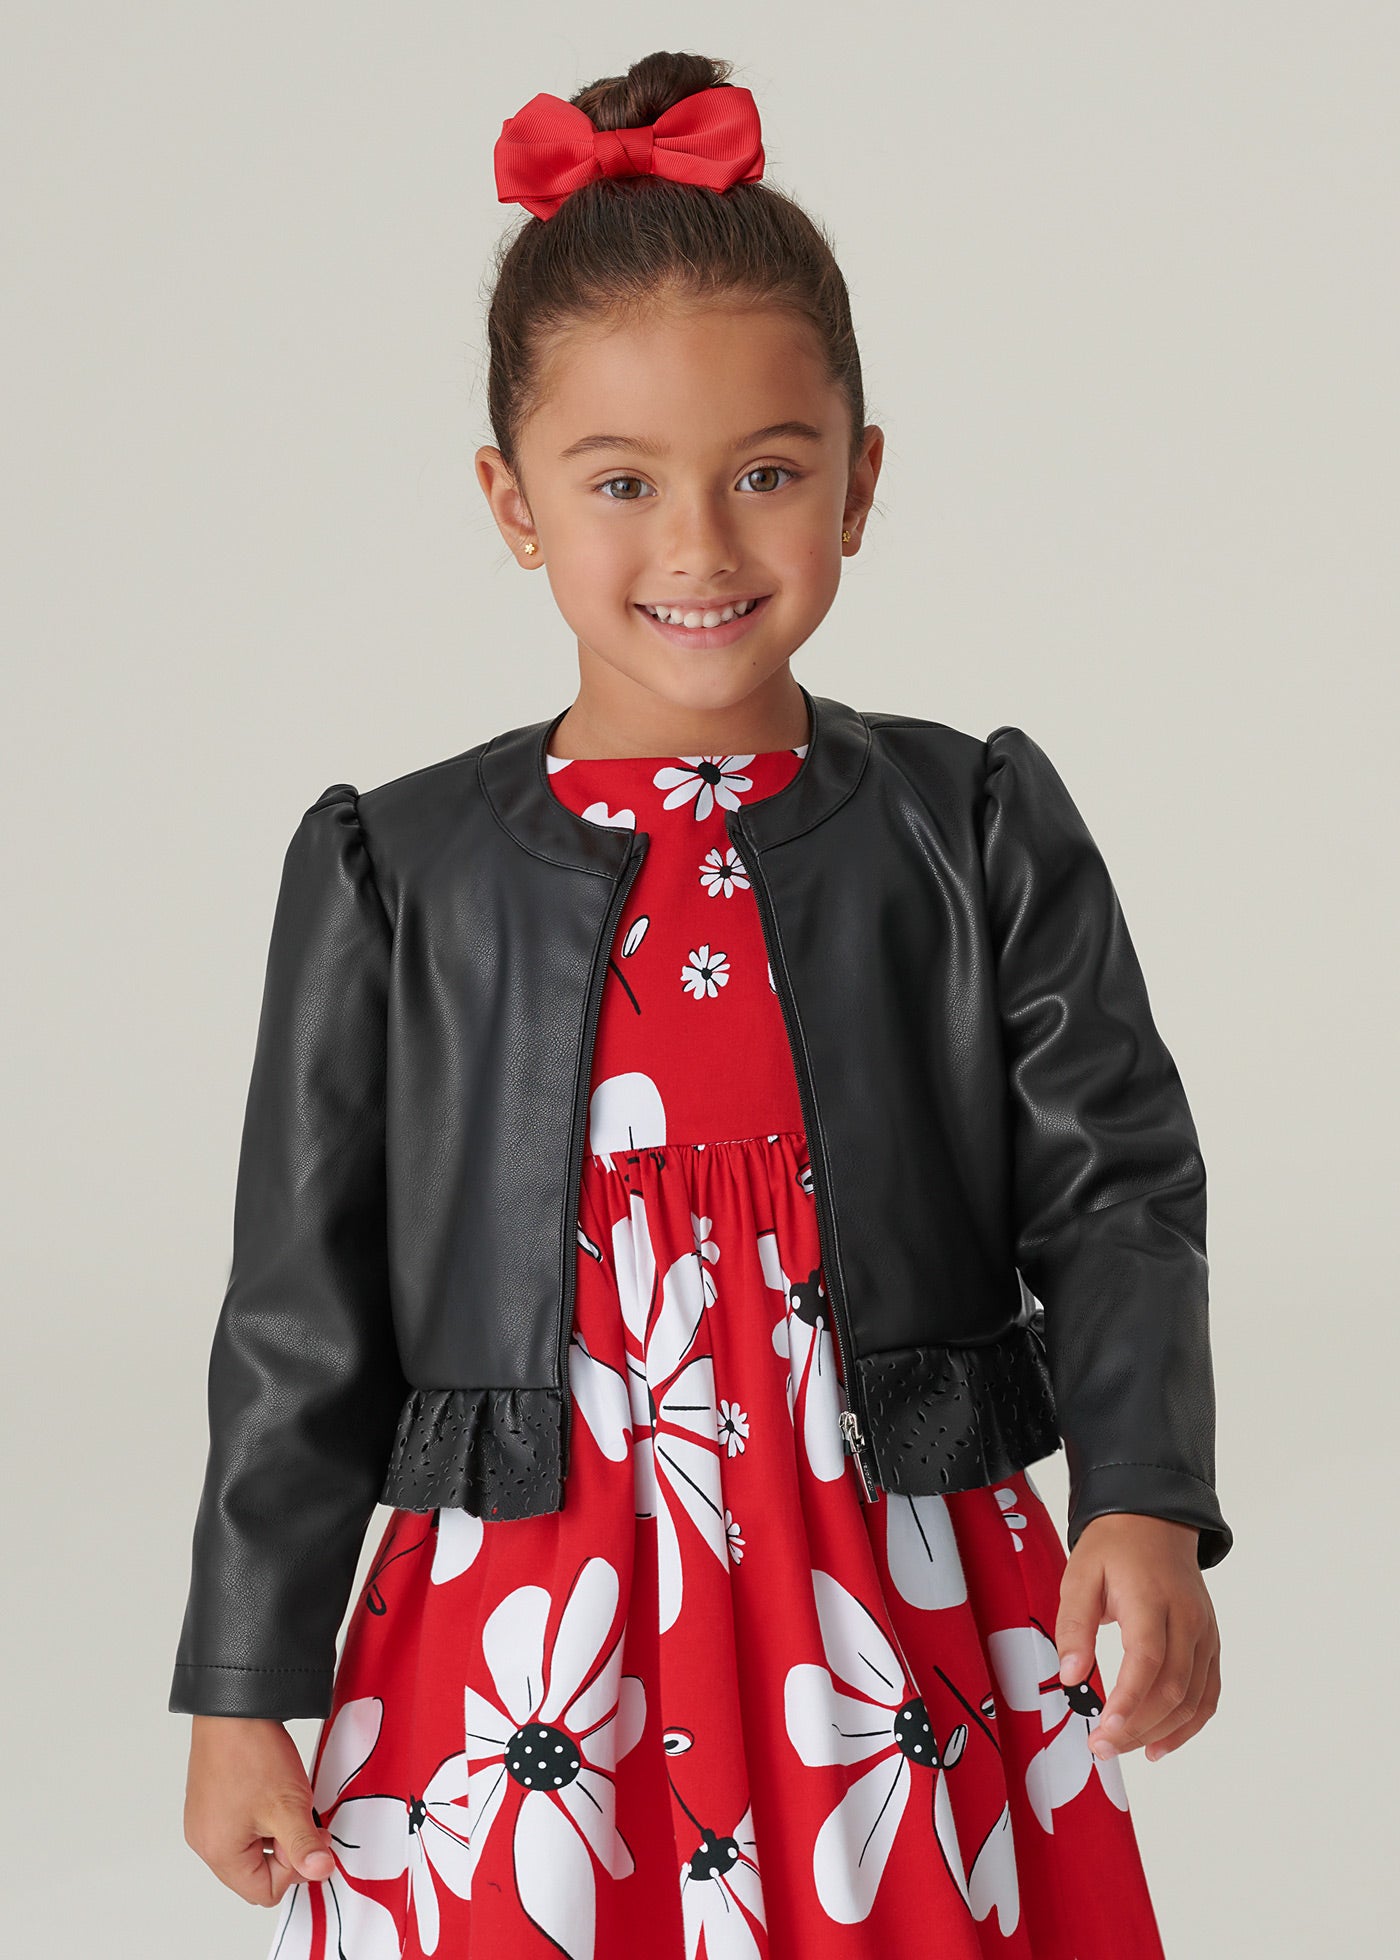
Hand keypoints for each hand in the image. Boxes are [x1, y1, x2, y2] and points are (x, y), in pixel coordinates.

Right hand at [182, 1713, 334, 1905]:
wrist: (233, 1707)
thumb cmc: (251, 1752)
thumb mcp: (289, 1805)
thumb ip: (305, 1846)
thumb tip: (320, 1872)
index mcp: (219, 1853)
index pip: (264, 1892)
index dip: (294, 1868)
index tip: (306, 1834)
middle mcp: (204, 1841)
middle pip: (255, 1872)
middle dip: (283, 1847)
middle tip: (296, 1812)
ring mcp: (203, 1820)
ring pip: (249, 1847)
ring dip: (272, 1829)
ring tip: (281, 1796)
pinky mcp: (208, 1801)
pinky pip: (238, 1825)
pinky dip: (259, 1814)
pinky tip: (268, 1787)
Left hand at [1054, 1511, 1220, 1762]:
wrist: (1154, 1521)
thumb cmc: (1113, 1548)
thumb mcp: (1080, 1575)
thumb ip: (1074, 1626)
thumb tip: (1070, 1677)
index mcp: (1152, 1598)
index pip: (1148, 1658)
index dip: (1130, 1700)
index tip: (1105, 1729)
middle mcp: (1187, 1619)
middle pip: (1173, 1687)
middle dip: (1138, 1726)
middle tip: (1101, 1747)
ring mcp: (1204, 1633)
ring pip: (1194, 1698)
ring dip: (1161, 1732)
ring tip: (1123, 1748)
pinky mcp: (1210, 1643)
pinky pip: (1208, 1694)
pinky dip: (1189, 1725)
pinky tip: (1160, 1744)